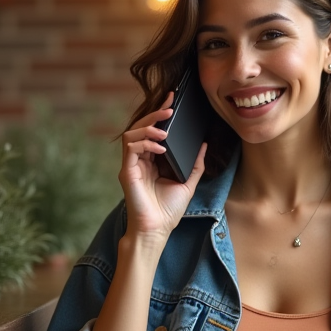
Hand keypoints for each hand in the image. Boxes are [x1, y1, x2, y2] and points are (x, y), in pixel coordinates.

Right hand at [119, 91, 206, 244]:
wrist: (157, 230)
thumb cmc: (168, 211)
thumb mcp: (188, 183)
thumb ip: (195, 165)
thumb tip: (204, 145)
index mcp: (152, 161)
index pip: (153, 131)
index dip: (161, 114)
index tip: (173, 100)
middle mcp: (140, 160)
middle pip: (141, 127)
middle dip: (155, 113)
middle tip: (170, 106)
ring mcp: (132, 164)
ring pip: (133, 133)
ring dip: (149, 127)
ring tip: (166, 130)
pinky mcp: (127, 171)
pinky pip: (132, 147)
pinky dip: (145, 142)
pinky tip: (160, 146)